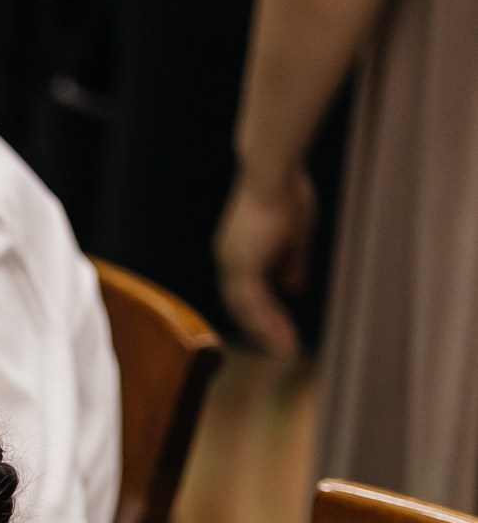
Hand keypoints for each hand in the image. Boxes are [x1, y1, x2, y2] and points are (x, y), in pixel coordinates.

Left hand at [214, 167, 315, 355]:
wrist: (274, 173)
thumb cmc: (286, 194)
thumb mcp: (294, 236)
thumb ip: (291, 263)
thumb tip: (293, 289)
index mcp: (239, 251)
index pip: (245, 290)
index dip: (262, 310)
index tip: (280, 328)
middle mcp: (229, 259)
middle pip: (240, 304)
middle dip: (261, 327)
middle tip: (282, 347)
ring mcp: (232, 262)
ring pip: (245, 308)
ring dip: (266, 330)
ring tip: (287, 349)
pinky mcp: (241, 265)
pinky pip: (253, 302)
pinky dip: (268, 321)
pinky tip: (284, 335)